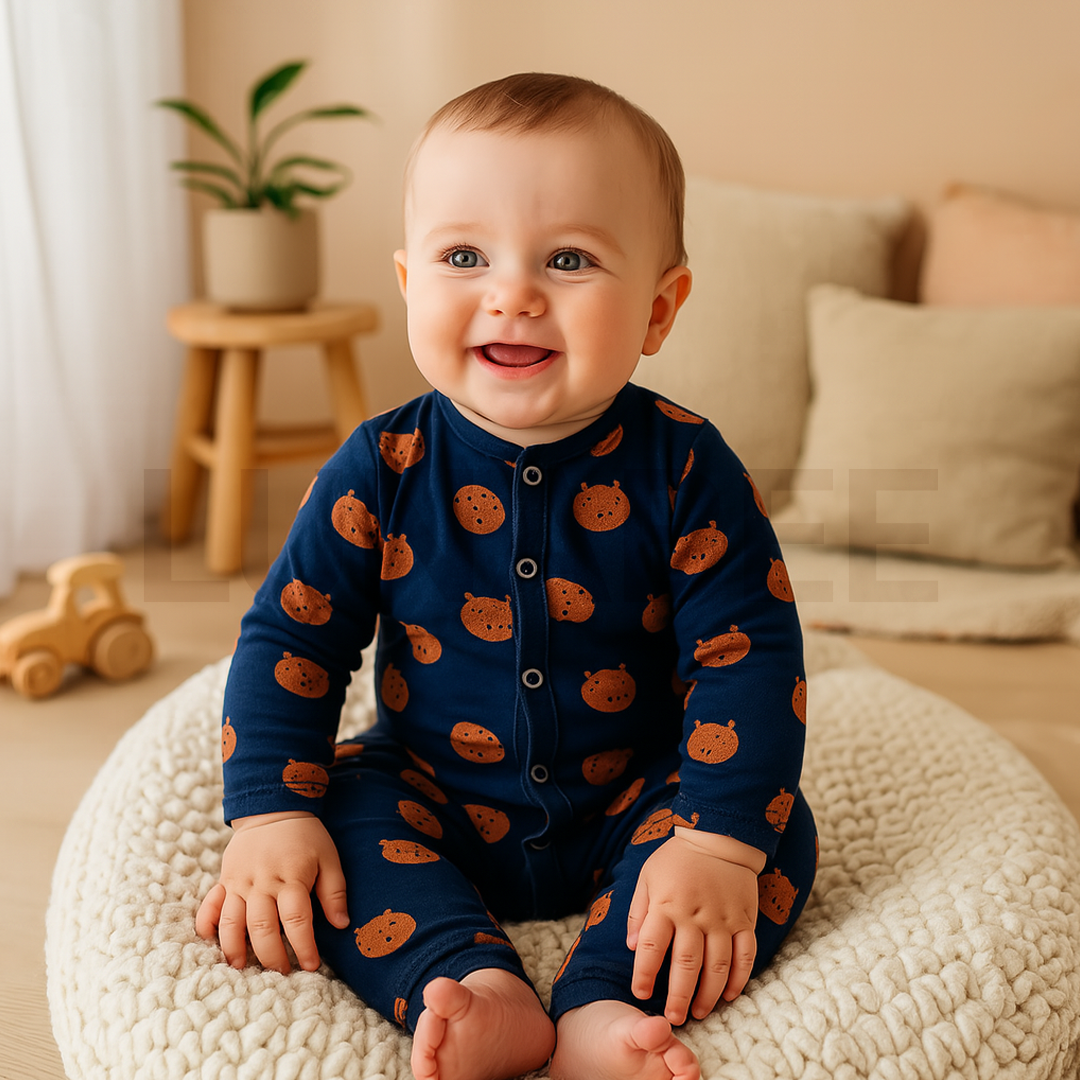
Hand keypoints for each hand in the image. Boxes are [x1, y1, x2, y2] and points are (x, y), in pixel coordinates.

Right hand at [195, 811, 349, 973]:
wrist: (273, 808)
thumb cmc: (306, 837)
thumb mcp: (329, 858)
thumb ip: (334, 892)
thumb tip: (341, 924)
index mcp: (292, 877)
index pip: (296, 919)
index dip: (303, 946)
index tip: (311, 966)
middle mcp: (262, 882)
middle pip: (262, 927)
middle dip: (271, 956)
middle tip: (281, 974)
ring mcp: (239, 881)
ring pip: (231, 921)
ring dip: (234, 948)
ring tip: (241, 967)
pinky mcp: (224, 879)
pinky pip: (210, 904)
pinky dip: (206, 924)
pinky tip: (210, 941)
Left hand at [626, 830, 762, 1023]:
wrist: (718, 836)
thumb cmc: (676, 859)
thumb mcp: (647, 876)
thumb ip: (638, 911)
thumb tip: (632, 946)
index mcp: (666, 905)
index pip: (651, 948)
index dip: (644, 974)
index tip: (640, 993)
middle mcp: (694, 915)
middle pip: (686, 965)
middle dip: (677, 996)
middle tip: (674, 1018)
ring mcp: (722, 919)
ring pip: (717, 966)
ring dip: (709, 995)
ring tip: (699, 1012)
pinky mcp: (745, 919)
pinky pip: (746, 955)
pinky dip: (739, 978)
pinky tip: (730, 994)